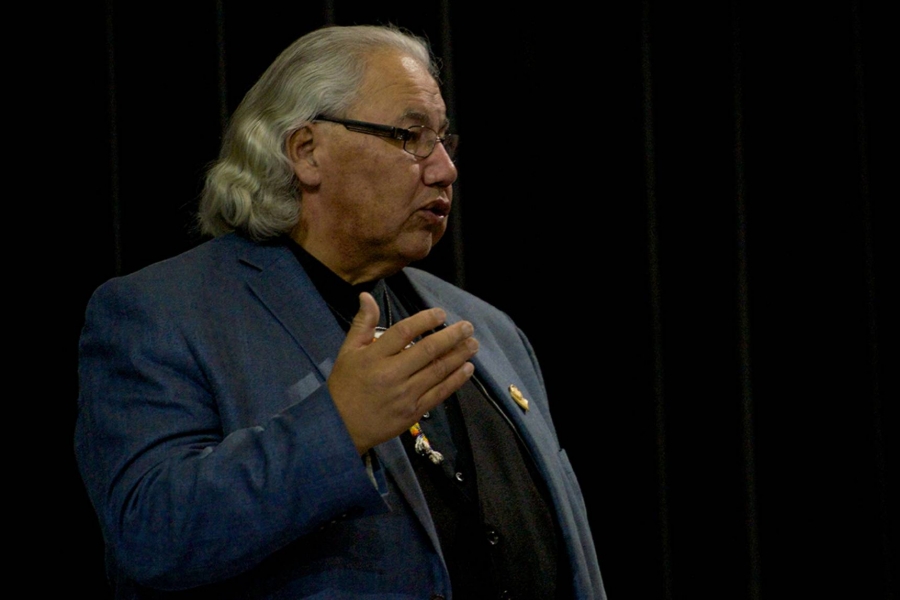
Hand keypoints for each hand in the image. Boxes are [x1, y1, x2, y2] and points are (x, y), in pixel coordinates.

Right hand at [327, 292, 477, 453]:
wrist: (341, 427)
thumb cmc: (345, 385)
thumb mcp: (347, 351)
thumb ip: (362, 323)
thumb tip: (367, 296)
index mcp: (374, 356)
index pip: (404, 332)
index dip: (425, 320)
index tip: (441, 314)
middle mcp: (392, 374)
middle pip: (427, 351)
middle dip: (452, 337)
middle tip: (468, 327)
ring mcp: (405, 394)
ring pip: (438, 371)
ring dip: (459, 356)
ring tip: (473, 344)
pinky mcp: (413, 412)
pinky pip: (439, 393)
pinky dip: (456, 380)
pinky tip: (467, 369)